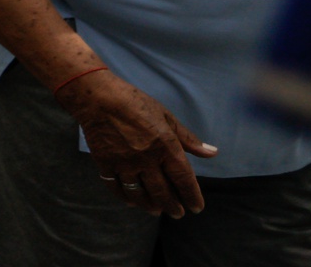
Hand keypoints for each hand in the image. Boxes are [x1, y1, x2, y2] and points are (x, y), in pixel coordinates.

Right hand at [58, 70, 215, 216]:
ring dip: (150, 206)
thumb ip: (188, 138)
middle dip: (173, 206)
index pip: (183, 179)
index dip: (192, 196)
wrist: (98, 97)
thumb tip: (212, 153)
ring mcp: (124, 163)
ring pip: (139, 194)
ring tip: (156, 210)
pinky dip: (125, 197)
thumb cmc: (135, 102)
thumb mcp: (166, 116)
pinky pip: (117, 187)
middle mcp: (146, 159)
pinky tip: (131, 201)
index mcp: (165, 146)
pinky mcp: (106, 163)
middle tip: (178, 213)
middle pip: (162, 192)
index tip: (196, 207)